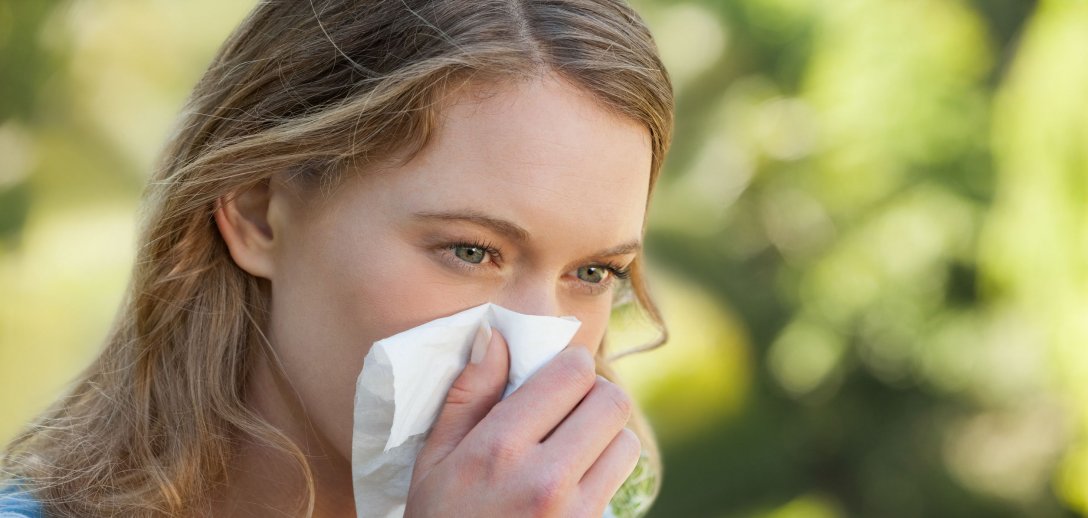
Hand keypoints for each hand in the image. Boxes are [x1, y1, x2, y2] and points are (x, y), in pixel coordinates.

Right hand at [404, 327, 640, 517]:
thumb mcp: (434, 460)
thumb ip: (469, 396)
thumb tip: (495, 337)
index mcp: (500, 449)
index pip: (572, 374)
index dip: (569, 365)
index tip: (556, 376)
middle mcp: (545, 479)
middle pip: (612, 402)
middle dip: (593, 396)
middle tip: (568, 408)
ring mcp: (575, 513)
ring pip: (626, 442)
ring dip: (604, 437)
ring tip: (570, 448)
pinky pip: (619, 484)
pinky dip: (604, 473)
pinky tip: (570, 483)